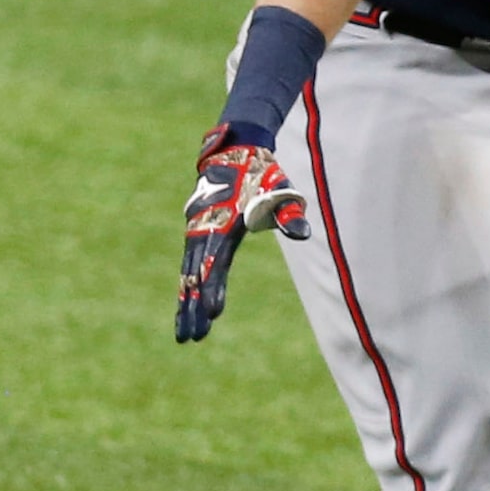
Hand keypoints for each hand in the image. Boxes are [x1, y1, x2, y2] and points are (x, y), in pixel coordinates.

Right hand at [175, 131, 310, 343]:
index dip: (214, 287)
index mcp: (222, 223)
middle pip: (195, 275)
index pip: (216, 261)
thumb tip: (304, 233)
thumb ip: (289, 214)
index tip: (213, 313)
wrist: (236, 152)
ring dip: (186, 304)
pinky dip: (187, 288)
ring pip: (188, 274)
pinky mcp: (196, 232)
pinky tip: (185, 308)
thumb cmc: (263, 175)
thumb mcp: (281, 191)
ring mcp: (196, 231)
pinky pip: (188, 266)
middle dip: (193, 307)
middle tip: (191, 338)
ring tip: (186, 335)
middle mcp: (203, 229)